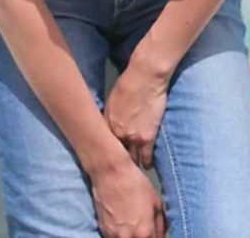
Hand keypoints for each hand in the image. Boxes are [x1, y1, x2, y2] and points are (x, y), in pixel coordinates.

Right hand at [90, 154, 166, 237]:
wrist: (110, 173)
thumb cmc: (135, 184)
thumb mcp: (156, 202)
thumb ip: (161, 224)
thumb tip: (161, 235)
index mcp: (145, 233)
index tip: (155, 233)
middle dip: (145, 237)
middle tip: (146, 229)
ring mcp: (113, 235)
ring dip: (132, 237)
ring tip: (133, 225)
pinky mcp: (103, 230)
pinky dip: (121, 235)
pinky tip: (123, 222)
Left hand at [103, 53, 170, 169]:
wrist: (145, 77)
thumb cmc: (128, 84)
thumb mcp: (112, 101)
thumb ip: (109, 117)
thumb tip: (108, 126)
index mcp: (106, 124)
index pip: (102, 146)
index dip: (104, 154)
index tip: (105, 161)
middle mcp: (117, 134)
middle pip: (115, 156)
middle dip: (116, 163)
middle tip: (117, 171)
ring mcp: (132, 137)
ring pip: (131, 160)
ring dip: (132, 166)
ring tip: (132, 173)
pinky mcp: (148, 138)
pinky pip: (146, 158)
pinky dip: (147, 164)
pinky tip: (146, 166)